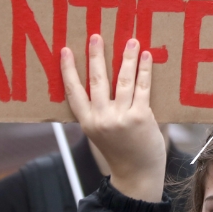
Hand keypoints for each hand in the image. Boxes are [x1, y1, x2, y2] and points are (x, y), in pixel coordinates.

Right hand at [61, 35, 165, 202]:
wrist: (137, 175)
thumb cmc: (120, 151)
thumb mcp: (99, 133)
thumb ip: (96, 112)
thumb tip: (100, 83)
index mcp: (87, 122)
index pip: (73, 91)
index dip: (69, 70)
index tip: (66, 50)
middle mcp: (101, 118)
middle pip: (97, 80)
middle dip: (97, 56)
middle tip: (96, 36)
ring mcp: (121, 117)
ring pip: (122, 80)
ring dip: (127, 58)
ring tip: (131, 41)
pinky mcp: (141, 117)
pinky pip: (142, 88)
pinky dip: (144, 70)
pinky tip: (146, 57)